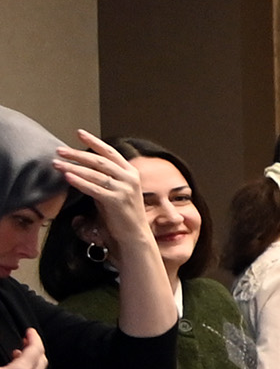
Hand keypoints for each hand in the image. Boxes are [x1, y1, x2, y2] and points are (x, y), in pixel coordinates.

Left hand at [51, 131, 149, 250]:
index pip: (110, 152)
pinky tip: (67, 177)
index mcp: (130, 172)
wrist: (134, 236)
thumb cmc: (121, 215)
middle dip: (77, 154)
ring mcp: (124, 189)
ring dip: (73, 167)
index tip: (79, 133)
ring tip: (56, 164)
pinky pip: (94, 189)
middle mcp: (129, 178)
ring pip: (95, 173)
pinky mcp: (116, 201)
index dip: (94, 142)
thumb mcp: (115, 191)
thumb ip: (103, 179)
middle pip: (100, 161)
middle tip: (59, 150)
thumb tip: (81, 170)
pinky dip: (80, 182)